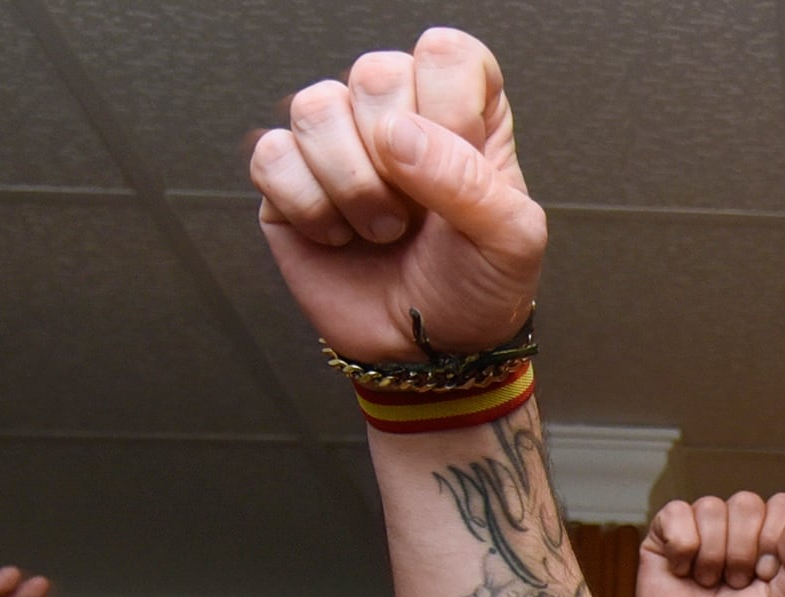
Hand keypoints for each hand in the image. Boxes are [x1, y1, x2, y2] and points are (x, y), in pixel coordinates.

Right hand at [250, 30, 548, 365]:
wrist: (425, 355)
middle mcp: (398, 116)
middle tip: (414, 214)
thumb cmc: (475, 293)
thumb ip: (471, 180)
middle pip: (375, 72)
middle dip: (396, 158)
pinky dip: (306, 205)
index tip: (457, 164)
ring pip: (316, 107)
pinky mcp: (290, 179)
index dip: (448, 108)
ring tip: (379, 229)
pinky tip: (335, 234)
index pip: (445, 53)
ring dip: (351, 184)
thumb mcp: (511, 242)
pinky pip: (273, 154)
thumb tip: (397, 135)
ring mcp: (340, 144)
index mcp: (463, 114)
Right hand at [635, 492, 784, 596]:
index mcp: (771, 536)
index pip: (783, 506)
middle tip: (735, 584)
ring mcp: (701, 526)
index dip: (775, 541)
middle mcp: (737, 525)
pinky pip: (677, 513)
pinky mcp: (665, 532)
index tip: (766, 576)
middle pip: (747, 503)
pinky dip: (682, 549)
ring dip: (712, 557)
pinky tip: (683, 572)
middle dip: (743, 553)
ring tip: (709, 583)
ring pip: (711, 508)